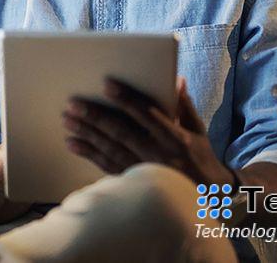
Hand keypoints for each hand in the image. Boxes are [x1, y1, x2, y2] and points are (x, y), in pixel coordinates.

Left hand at [61, 77, 232, 186]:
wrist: (208, 198)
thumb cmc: (201, 158)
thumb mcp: (198, 131)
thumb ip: (184, 105)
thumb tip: (176, 79)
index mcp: (175, 138)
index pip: (147, 114)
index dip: (126, 99)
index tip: (107, 85)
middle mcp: (158, 155)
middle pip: (122, 132)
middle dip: (96, 116)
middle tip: (74, 104)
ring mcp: (144, 171)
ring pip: (111, 149)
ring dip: (87, 134)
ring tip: (68, 120)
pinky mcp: (135, 183)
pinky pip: (108, 166)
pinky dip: (89, 154)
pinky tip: (73, 144)